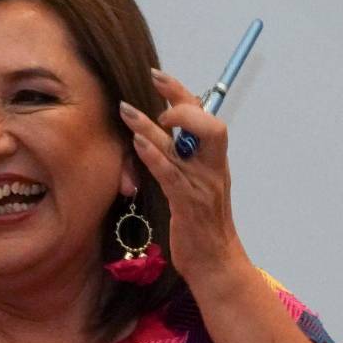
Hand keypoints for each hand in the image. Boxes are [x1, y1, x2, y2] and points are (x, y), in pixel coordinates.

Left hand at [118, 69, 250, 282]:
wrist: (215, 263)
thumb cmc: (202, 226)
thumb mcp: (198, 187)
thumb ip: (185, 162)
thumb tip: (165, 138)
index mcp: (215, 162)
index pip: (206, 118)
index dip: (183, 95)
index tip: (159, 78)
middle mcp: (212, 169)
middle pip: (204, 123)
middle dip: (179, 98)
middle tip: (153, 80)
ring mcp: (201, 186)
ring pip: (178, 149)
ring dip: (151, 127)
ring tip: (126, 109)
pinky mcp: (187, 205)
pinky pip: (170, 176)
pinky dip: (154, 157)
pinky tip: (137, 143)